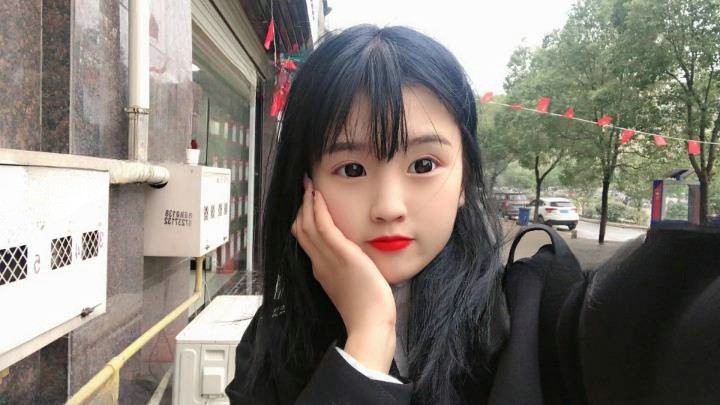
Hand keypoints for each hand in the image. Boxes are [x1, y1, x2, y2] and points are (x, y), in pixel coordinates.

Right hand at [292, 175, 395, 371]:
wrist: (370, 324)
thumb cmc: (367, 311)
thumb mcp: (351, 287)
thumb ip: (347, 273)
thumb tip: (352, 262)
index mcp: (321, 271)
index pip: (306, 240)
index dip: (303, 219)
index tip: (307, 203)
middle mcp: (320, 263)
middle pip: (301, 230)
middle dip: (301, 206)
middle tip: (304, 187)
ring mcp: (328, 259)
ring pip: (307, 225)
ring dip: (307, 202)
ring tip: (309, 185)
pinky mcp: (342, 255)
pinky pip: (324, 227)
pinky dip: (318, 209)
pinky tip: (318, 195)